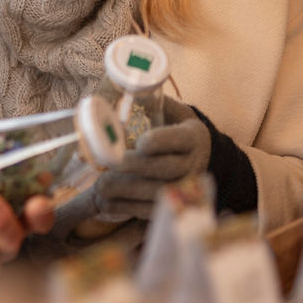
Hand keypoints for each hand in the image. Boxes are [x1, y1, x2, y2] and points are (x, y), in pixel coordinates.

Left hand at [93, 98, 209, 219]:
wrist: (201, 159)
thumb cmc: (176, 131)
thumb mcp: (173, 113)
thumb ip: (152, 103)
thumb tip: (118, 92)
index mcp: (192, 136)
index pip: (180, 139)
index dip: (161, 141)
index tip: (141, 142)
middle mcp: (193, 163)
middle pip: (167, 168)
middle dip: (136, 167)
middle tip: (109, 163)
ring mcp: (184, 188)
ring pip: (157, 192)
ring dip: (126, 190)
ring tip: (100, 185)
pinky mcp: (172, 206)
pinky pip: (150, 211)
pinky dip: (126, 207)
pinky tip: (105, 202)